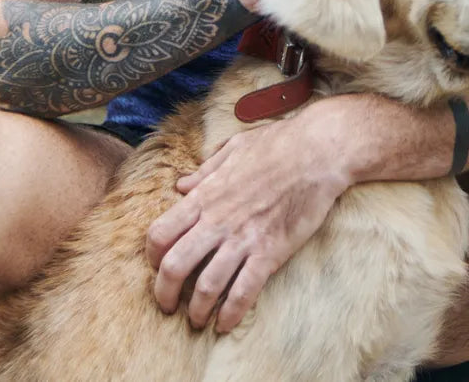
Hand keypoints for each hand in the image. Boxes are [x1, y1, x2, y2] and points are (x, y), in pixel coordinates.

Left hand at [145, 105, 351, 332]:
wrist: (317, 151)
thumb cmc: (277, 144)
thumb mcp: (233, 148)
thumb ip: (205, 170)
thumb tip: (181, 185)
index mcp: (206, 195)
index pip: (160, 233)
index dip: (152, 255)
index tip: (157, 264)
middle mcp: (218, 220)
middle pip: (174, 266)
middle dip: (164, 292)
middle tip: (166, 305)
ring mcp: (244, 238)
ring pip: (206, 286)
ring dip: (197, 310)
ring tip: (196, 320)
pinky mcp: (270, 252)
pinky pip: (244, 292)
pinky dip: (231, 313)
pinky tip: (225, 324)